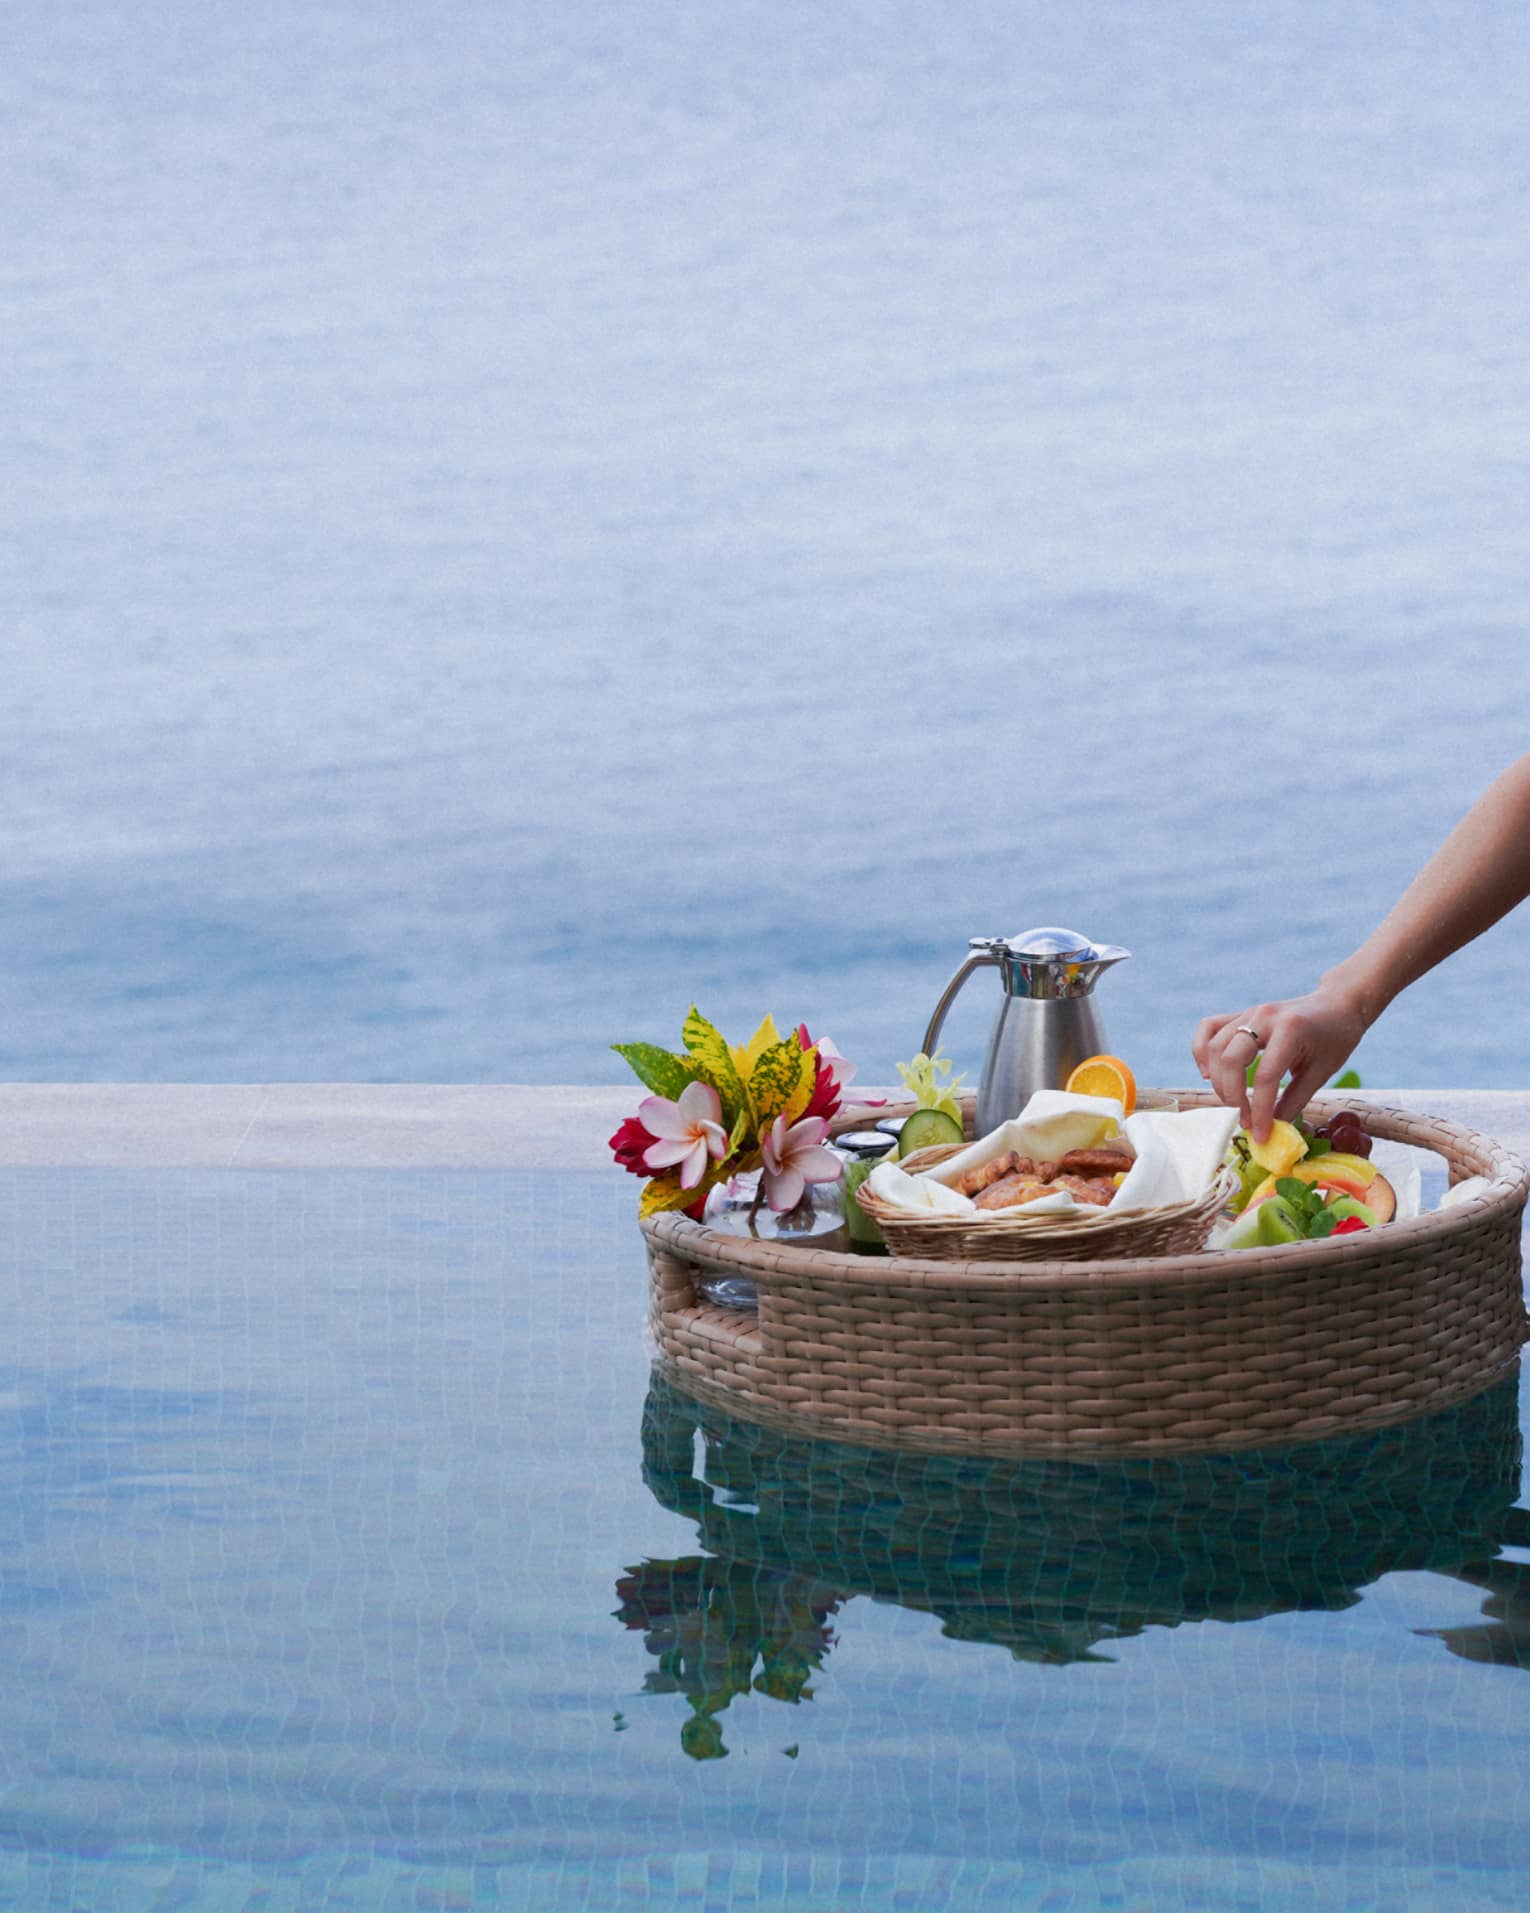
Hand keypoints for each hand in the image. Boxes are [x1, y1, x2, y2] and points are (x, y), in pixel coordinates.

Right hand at [1192, 984, 1368, 1140]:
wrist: (1336, 1004)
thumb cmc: (1336, 1038)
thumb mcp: (1322, 1072)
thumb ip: (1294, 1100)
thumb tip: (1271, 1129)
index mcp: (1291, 1030)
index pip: (1265, 1077)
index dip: (1260, 1111)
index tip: (1260, 1135)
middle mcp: (1264, 1017)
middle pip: (1231, 1060)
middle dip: (1233, 1096)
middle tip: (1245, 1119)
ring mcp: (1249, 1012)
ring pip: (1215, 1047)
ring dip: (1219, 1081)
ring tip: (1233, 1102)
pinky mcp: (1240, 1014)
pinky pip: (1209, 1028)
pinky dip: (1201, 1050)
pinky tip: (1208, 1073)